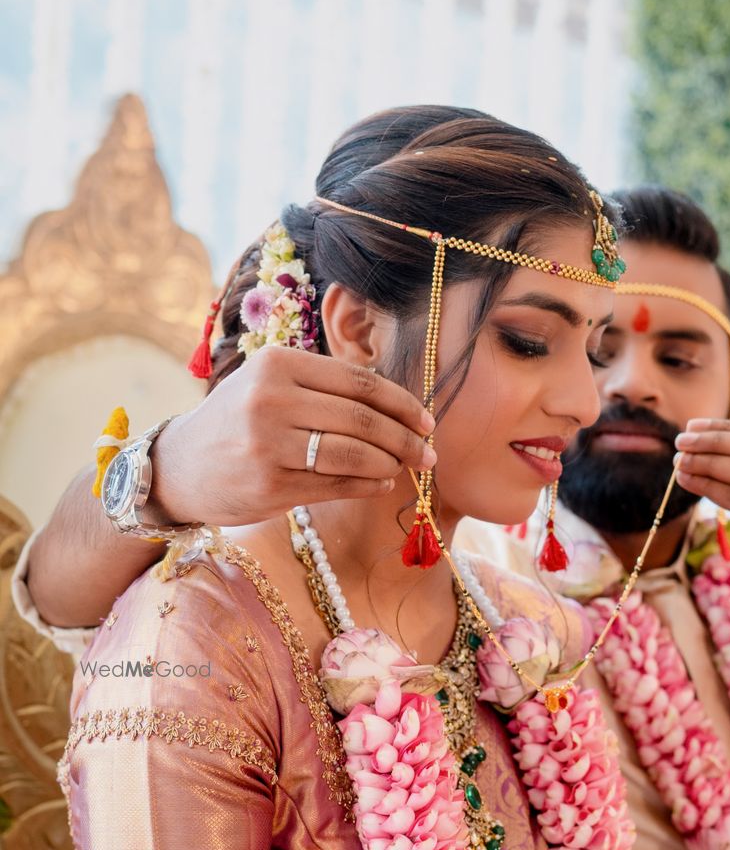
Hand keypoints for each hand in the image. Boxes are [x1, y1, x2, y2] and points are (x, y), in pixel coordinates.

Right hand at [149, 345, 434, 525]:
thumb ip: (324, 387)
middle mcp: (271, 400)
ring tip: (407, 468)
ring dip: (391, 463)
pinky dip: (368, 485)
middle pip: (363, 420)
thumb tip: (398, 405)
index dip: (403, 404)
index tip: (428, 421)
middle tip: (429, 454)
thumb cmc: (238, 421)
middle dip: (406, 439)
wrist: (180, 466)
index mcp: (278, 364)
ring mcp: (269, 445)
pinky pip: (337, 485)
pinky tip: (380, 482)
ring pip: (354, 455)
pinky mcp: (270, 485)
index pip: (361, 383)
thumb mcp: (271, 384)